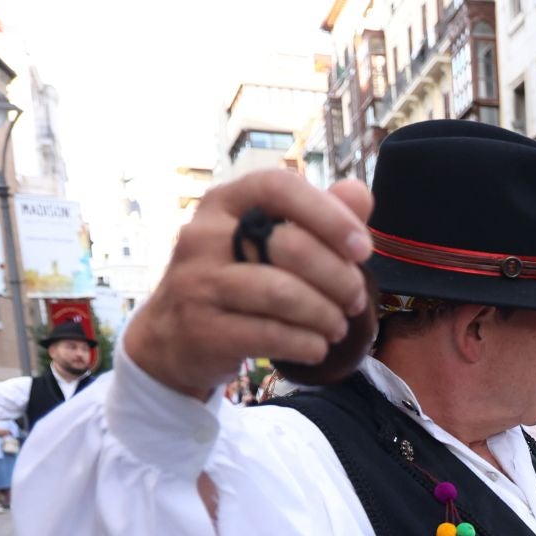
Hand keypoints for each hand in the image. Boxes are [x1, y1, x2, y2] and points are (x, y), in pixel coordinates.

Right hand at [123, 170, 373, 398]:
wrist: (172, 337)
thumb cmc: (235, 280)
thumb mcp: (267, 241)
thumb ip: (317, 217)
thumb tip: (360, 192)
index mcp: (224, 202)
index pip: (279, 187)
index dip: (330, 215)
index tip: (363, 249)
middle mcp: (203, 235)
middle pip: (290, 246)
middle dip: (339, 278)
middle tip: (356, 301)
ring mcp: (197, 282)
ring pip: (282, 294)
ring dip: (325, 315)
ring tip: (339, 327)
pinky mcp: (200, 329)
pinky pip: (269, 335)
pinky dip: (306, 344)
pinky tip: (318, 348)